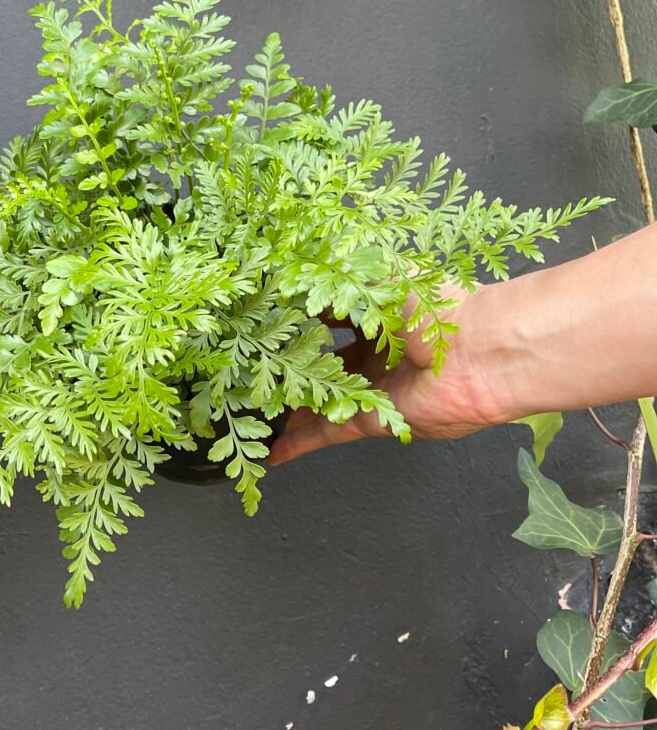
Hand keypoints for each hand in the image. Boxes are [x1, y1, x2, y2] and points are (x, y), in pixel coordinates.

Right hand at [267, 288, 503, 464]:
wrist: (478, 353)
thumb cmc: (434, 306)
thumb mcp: (377, 278)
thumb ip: (331, 284)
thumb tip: (288, 287)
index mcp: (375, 311)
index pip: (324, 314)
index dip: (295, 317)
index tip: (262, 320)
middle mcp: (372, 351)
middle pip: (319, 359)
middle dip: (288, 363)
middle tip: (252, 367)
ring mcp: (370, 388)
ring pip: (317, 398)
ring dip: (288, 405)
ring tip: (252, 409)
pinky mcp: (369, 420)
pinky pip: (326, 433)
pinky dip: (299, 444)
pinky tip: (273, 451)